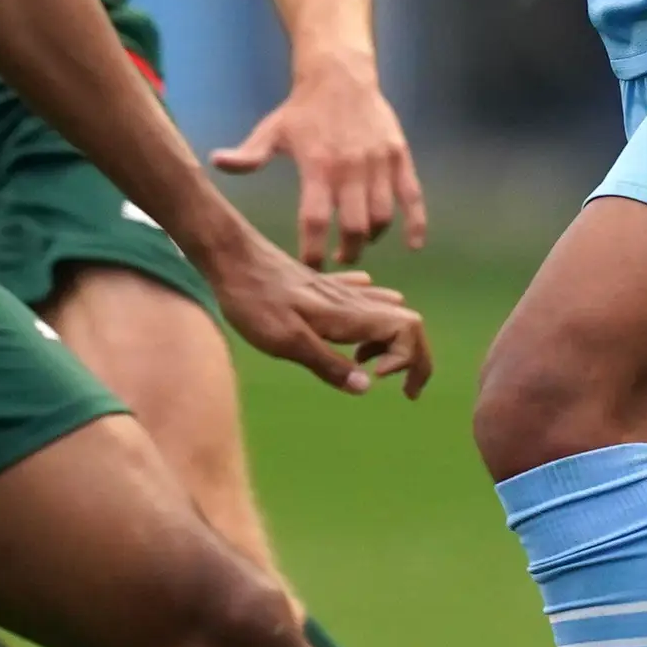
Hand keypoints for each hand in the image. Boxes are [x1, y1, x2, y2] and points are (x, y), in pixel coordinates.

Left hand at [192, 221, 432, 398]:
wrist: (231, 257)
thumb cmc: (254, 301)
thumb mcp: (287, 341)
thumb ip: (328, 364)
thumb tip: (367, 387)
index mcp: (349, 314)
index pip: (408, 330)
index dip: (409, 359)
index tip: (379, 380)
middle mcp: (352, 301)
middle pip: (407, 323)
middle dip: (415, 357)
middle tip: (403, 389)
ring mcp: (338, 290)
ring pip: (387, 312)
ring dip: (393, 343)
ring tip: (369, 365)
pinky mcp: (321, 287)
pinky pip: (363, 300)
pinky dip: (372, 322)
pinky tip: (357, 333)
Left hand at [212, 58, 426, 264]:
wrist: (340, 75)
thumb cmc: (302, 110)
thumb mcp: (271, 131)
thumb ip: (248, 155)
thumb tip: (216, 162)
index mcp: (318, 166)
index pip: (314, 220)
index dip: (312, 250)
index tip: (309, 266)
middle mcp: (350, 168)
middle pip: (352, 227)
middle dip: (345, 251)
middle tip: (337, 259)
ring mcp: (378, 164)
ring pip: (381, 217)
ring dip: (371, 238)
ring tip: (358, 244)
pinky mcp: (399, 157)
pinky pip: (413, 198)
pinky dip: (416, 225)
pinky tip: (412, 246)